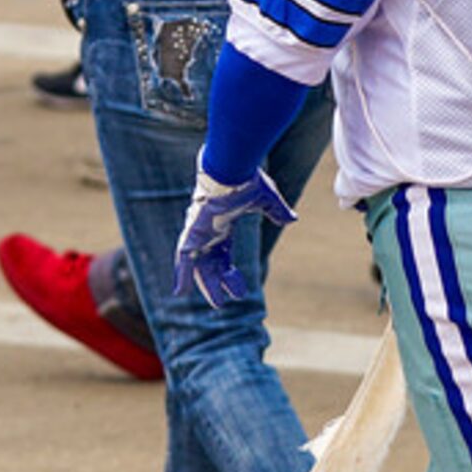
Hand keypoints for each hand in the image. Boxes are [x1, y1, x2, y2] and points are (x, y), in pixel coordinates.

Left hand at [172, 168, 297, 307]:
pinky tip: (179, 292)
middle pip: (210, 264)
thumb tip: (292, 220)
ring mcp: (198, 233)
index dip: (228, 273)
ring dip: (205, 285)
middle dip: (216, 284)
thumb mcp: (266, 199)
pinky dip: (181, 274)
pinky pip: (182, 257)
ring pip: (197, 265)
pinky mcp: (192, 232)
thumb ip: (277, 211)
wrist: (230, 167)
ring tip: (216, 304)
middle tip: (222, 304)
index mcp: (221, 225)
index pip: (222, 255)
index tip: (238, 289)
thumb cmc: (246, 180)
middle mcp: (208, 232)